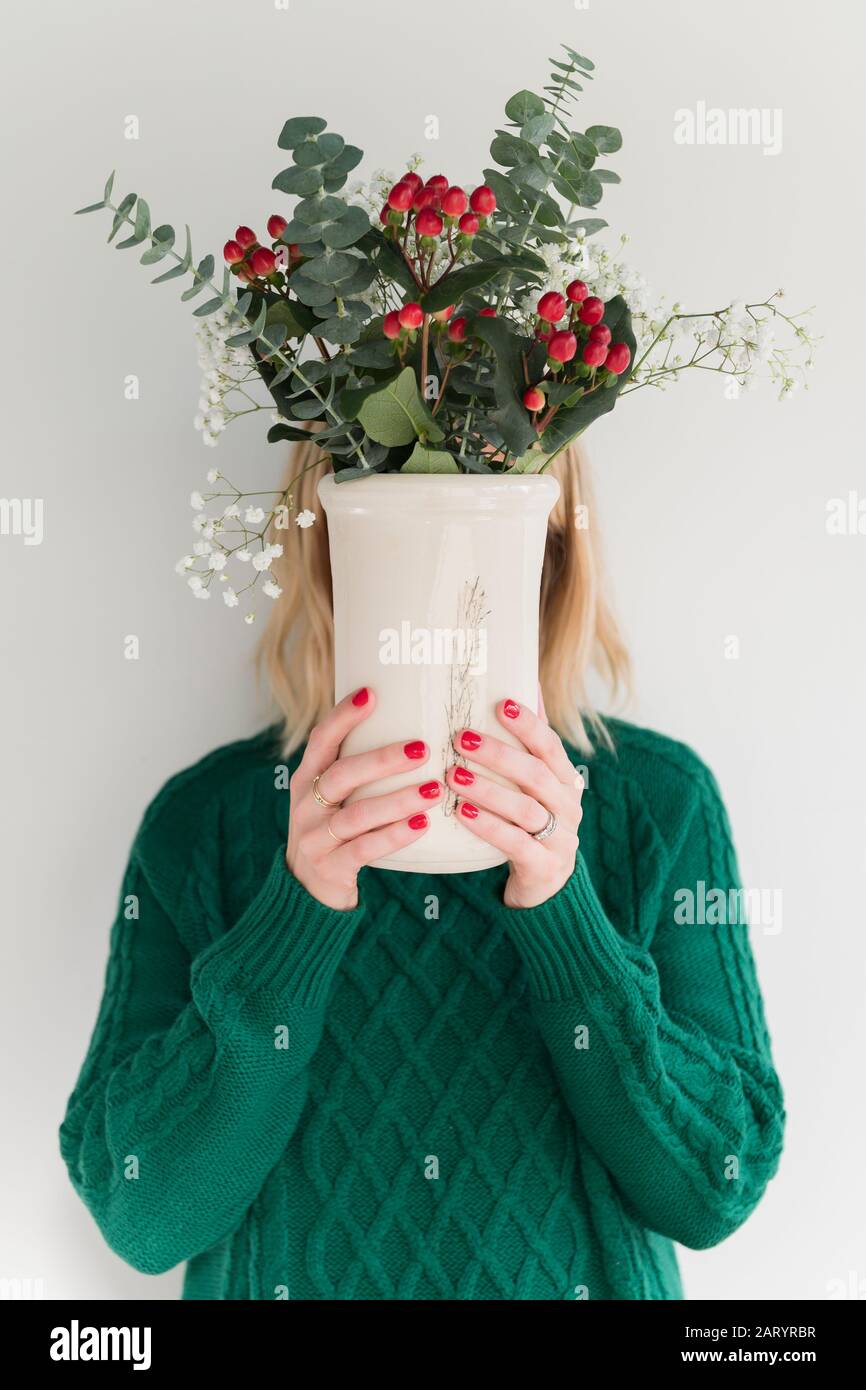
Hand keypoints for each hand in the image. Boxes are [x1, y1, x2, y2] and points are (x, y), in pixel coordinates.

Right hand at [286, 687, 437, 910]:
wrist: (308, 890)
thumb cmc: (334, 831)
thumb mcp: (333, 797)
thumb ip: (357, 768)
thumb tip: (413, 725)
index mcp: (306, 779)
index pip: (320, 740)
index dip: (342, 716)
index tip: (371, 694)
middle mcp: (305, 805)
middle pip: (341, 775)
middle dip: (382, 759)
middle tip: (424, 749)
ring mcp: (315, 838)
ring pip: (357, 814)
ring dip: (398, 800)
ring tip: (434, 790)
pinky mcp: (331, 867)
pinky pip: (365, 849)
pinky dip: (395, 836)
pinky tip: (423, 825)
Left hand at [446, 691, 584, 908]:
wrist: (544, 886)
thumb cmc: (532, 823)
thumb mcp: (535, 786)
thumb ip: (531, 742)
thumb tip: (526, 681)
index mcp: (566, 781)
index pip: (550, 746)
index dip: (528, 724)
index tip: (501, 704)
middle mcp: (568, 807)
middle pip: (537, 774)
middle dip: (499, 754)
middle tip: (460, 738)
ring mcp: (560, 838)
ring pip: (526, 808)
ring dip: (487, 789)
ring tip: (453, 776)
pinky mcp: (544, 867)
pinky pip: (516, 843)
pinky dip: (488, 826)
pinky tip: (462, 813)